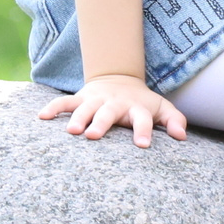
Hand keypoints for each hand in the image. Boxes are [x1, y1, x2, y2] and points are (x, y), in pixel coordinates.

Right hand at [39, 74, 187, 147]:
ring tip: (71, 131)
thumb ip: (175, 120)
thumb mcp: (161, 108)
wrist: (119, 78)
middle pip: (108, 113)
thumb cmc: (141, 102)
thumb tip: (182, 136)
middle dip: (101, 123)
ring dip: (78, 117)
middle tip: (93, 136)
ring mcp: (96, 100)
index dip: (143, 130)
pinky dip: (53, 107)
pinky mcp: (80, 98)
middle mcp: (115, 103)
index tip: (142, 145)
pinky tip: (41, 117)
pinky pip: (64, 102)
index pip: (143, 119)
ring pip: (85, 108)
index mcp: (137, 108)